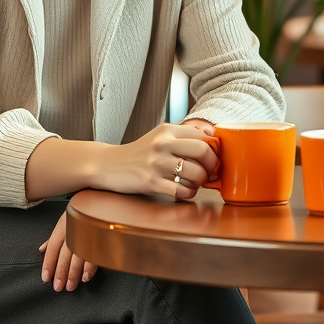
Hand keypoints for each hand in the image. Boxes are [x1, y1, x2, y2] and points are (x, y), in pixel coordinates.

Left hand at [39, 211, 96, 291]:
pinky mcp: (100, 236)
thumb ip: (54, 237)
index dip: (48, 263)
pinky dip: (89, 267)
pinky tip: (85, 277)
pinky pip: (94, 254)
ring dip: (73, 274)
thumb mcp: (65, 219)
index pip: (52, 248)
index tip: (45, 278)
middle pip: (64, 255)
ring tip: (70, 286)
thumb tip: (41, 249)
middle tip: (58, 287)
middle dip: (60, 272)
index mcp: (63, 225)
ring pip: (77, 257)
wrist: (102, 195)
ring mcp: (86, 233)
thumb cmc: (82, 210)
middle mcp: (72, 230)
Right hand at [96, 123, 216, 199]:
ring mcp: (156, 163)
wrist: (109, 165)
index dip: (214, 148)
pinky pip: (182, 191)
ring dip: (202, 181)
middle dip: (213, 164)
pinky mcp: (151, 182)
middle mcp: (161, 143)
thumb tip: (211, 131)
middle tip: (210, 172)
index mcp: (166, 130)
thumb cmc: (139, 152)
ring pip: (196, 173)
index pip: (202, 134)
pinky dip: (190, 193)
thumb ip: (183, 133)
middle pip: (203, 150)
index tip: (213, 157)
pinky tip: (185, 190)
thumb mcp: (159, 136)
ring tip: (196, 182)